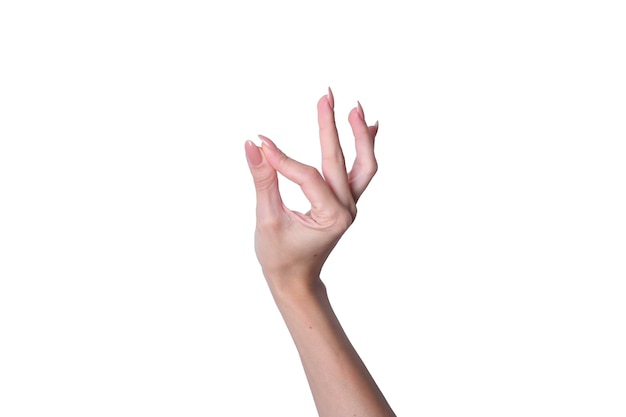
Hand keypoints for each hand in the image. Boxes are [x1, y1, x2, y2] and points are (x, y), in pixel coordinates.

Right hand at [244, 88, 378, 290]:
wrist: (296, 280)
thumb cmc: (280, 257)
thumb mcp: (267, 220)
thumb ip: (263, 181)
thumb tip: (253, 145)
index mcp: (331, 217)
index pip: (307, 176)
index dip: (282, 159)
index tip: (261, 143)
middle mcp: (347, 209)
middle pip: (340, 160)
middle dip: (331, 126)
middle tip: (326, 95)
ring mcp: (350, 205)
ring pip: (363, 165)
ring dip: (359, 135)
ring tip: (354, 107)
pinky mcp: (346, 202)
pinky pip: (361, 172)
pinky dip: (364, 149)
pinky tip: (369, 125)